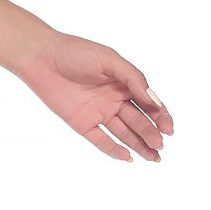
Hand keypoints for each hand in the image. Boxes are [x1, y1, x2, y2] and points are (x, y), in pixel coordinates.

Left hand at [15, 30, 173, 161]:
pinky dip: (115, 150)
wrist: (40, 56)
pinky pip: (101, 140)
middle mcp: (113, 100)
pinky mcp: (82, 122)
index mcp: (123, 84)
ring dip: (139, 145)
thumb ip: (133, 78)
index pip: (148, 104)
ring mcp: (98, 112)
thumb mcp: (109, 60)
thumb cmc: (75, 52)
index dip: (161, 117)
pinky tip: (128, 157)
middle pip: (138, 121)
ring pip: (124, 133)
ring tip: (154, 157)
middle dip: (151, 133)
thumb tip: (155, 101)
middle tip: (159, 144)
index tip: (169, 128)